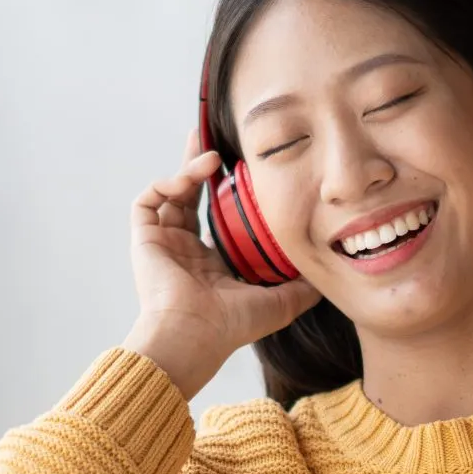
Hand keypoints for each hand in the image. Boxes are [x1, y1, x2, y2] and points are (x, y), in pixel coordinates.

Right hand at [122, 127, 321, 396]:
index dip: (228, 190)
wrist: (194, 336)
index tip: (247, 168)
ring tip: (212, 155)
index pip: (217, 215)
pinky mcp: (145, 238)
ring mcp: (163, 243)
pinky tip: (193, 174)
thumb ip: (302, 287)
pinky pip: (149, 200)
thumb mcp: (280, 303)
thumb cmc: (231, 326)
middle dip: (201, 165)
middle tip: (216, 137)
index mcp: (210, 263)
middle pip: (191, 195)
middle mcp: (184, 250)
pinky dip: (168, 182)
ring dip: (188, 168)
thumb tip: (327, 272)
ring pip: (171, 192)